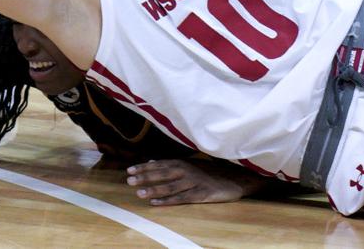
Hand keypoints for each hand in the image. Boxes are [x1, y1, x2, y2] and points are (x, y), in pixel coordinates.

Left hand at [126, 158, 257, 205]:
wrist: (234, 178)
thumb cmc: (209, 171)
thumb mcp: (190, 164)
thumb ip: (170, 163)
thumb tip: (151, 161)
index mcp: (181, 162)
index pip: (158, 164)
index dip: (143, 168)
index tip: (129, 170)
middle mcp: (185, 170)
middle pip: (161, 174)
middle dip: (144, 177)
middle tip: (129, 181)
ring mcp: (193, 182)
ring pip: (169, 186)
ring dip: (153, 189)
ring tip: (139, 193)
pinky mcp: (200, 193)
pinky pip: (181, 198)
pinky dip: (168, 200)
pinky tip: (156, 202)